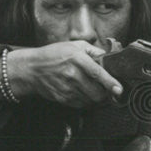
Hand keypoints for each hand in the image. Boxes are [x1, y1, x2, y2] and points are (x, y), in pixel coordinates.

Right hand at [5, 41, 121, 108]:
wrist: (31, 69)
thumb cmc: (53, 55)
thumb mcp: (74, 45)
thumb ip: (93, 50)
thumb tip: (107, 57)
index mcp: (77, 59)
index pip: (97, 73)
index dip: (110, 82)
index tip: (119, 89)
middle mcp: (72, 74)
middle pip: (96, 92)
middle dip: (104, 92)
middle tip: (105, 88)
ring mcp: (66, 88)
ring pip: (90, 100)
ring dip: (95, 97)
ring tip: (91, 88)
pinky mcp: (62, 98)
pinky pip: (80, 104)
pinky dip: (85, 100)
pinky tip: (80, 91)